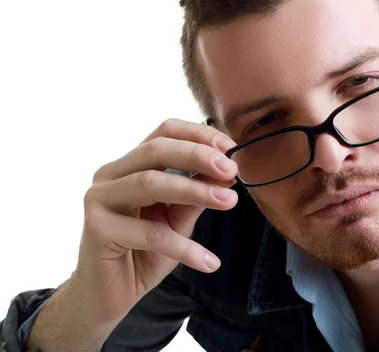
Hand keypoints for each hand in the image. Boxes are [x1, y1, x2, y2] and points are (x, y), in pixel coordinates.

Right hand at [73, 118, 237, 324]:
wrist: (110, 294)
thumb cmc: (145, 251)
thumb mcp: (178, 219)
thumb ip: (197, 195)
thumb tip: (228, 173)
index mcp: (130, 164)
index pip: (164, 132)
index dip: (199, 135)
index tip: (232, 149)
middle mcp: (110, 174)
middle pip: (156, 150)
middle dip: (198, 156)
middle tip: (232, 170)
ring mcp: (99, 199)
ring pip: (150, 184)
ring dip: (195, 191)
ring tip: (230, 202)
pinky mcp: (97, 230)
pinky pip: (149, 234)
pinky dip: (184, 248)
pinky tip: (209, 262)